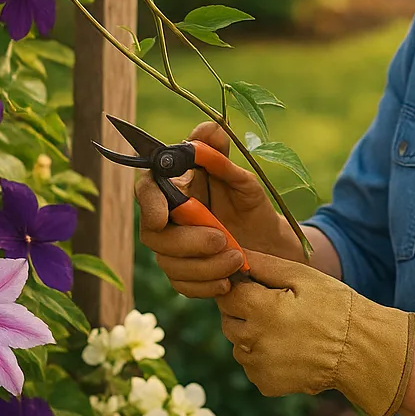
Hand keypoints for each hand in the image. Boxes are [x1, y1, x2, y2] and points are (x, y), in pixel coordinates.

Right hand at [136, 121, 295, 298]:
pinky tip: (228, 280)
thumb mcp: (243, 178)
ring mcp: (172, 251)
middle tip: (222, 239)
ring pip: (169, 264)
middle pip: (153, 235)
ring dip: (204, 265)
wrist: (269, 243)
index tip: (163, 215)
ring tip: (237, 258)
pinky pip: (183, 286)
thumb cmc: (249, 205)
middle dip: (187, 241)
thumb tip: (210, 128)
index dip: (148, 203)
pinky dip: (206, 285)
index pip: (146, 191)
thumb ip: (222, 156)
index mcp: (175, 189)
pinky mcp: (184, 277)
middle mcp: (167, 220)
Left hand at [216, 249, 414, 415]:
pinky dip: (262, 356)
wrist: (360, 351)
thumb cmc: (334, 307)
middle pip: (228, 320)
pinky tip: (288, 348)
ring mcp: (258, 366)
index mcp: (259, 309)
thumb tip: (235, 254)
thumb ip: (263, 265)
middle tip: (274, 307)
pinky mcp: (266, 384)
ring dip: (251, 335)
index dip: (238, 287)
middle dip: (243, 311)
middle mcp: (252, 341)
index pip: (225, 294)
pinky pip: (252, 365)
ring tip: (284, 328)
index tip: (255, 286)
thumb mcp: (302, 277)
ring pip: (238, 344)